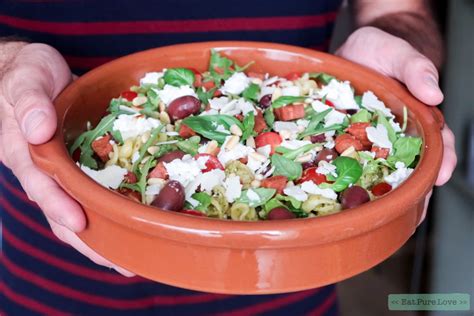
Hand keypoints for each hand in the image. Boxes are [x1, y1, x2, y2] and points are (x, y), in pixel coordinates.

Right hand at [0, 43, 133, 275]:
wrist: (36, 72)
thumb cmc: (26, 73)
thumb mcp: (25, 78)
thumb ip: (29, 101)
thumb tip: (38, 131)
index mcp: (27, 154)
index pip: (43, 187)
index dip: (60, 206)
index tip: (81, 223)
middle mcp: (48, 171)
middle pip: (65, 213)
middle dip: (90, 241)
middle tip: (122, 264)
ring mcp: (67, 172)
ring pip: (83, 209)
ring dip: (105, 235)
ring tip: (133, 258)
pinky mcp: (86, 165)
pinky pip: (99, 191)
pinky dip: (114, 209)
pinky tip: (136, 223)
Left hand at [336, 27, 456, 222]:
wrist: (351, 51)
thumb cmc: (379, 51)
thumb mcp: (397, 51)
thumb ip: (416, 67)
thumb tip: (434, 94)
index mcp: (416, 118)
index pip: (437, 143)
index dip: (442, 160)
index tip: (441, 175)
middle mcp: (395, 135)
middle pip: (411, 166)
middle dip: (414, 187)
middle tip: (413, 208)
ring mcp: (368, 141)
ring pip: (379, 171)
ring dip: (382, 191)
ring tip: (382, 214)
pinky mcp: (344, 141)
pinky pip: (347, 162)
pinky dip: (348, 178)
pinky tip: (342, 195)